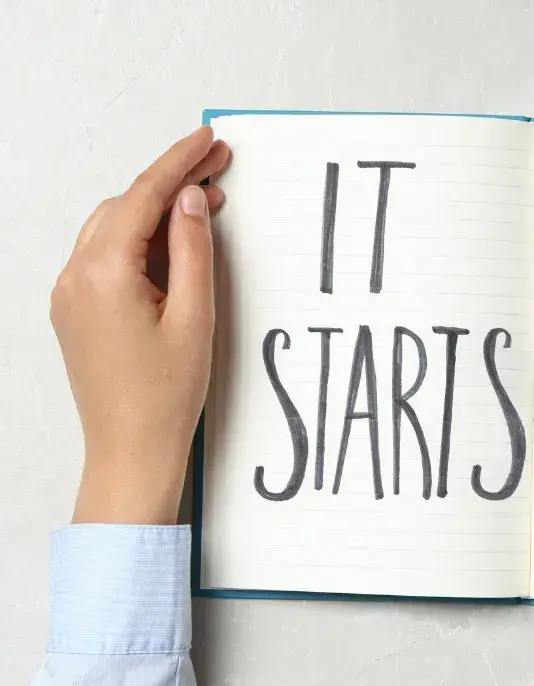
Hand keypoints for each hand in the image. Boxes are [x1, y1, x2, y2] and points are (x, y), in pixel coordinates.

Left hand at [51, 127, 230, 524]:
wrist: (131, 451)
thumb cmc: (165, 397)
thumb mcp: (195, 318)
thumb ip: (194, 251)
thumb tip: (191, 200)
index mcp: (103, 274)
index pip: (142, 196)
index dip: (179, 162)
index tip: (207, 140)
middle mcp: (75, 277)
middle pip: (123, 207)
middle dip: (169, 186)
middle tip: (217, 174)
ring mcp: (69, 295)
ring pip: (113, 230)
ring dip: (155, 215)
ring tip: (203, 213)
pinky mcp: (75, 312)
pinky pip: (105, 259)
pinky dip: (138, 244)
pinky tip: (173, 251)